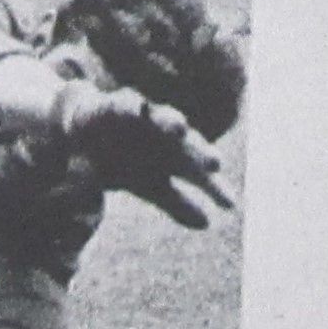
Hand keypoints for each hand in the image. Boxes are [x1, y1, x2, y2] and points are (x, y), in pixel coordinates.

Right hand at [55, 82, 234, 227]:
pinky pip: (127, 104)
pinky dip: (133, 105)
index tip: (230, 205)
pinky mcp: (121, 107)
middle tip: (214, 164)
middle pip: (188, 147)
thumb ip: (179, 203)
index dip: (215, 190)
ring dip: (171, 122)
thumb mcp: (152, 186)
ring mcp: (147, 121)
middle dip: (201, 154)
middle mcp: (168, 138)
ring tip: (179, 127)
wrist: (97, 132)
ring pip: (163, 120)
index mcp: (179, 159)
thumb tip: (207, 224)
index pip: (201, 177)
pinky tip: (138, 105)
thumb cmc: (132, 160)